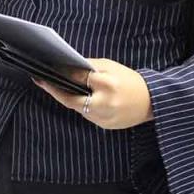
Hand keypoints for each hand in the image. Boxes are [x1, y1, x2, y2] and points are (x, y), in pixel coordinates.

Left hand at [35, 58, 153, 130]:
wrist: (153, 102)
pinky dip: (81, 106)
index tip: (45, 71)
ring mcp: (105, 118)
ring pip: (78, 108)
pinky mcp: (105, 126)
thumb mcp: (111, 67)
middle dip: (55, 90)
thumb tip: (66, 66)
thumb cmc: (130, 80)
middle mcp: (105, 104)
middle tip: (41, 81)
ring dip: (68, 98)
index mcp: (107, 85)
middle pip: (71, 99)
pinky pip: (87, 114)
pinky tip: (76, 97)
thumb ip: (89, 67)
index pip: (77, 80)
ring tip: (56, 86)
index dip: (61, 75)